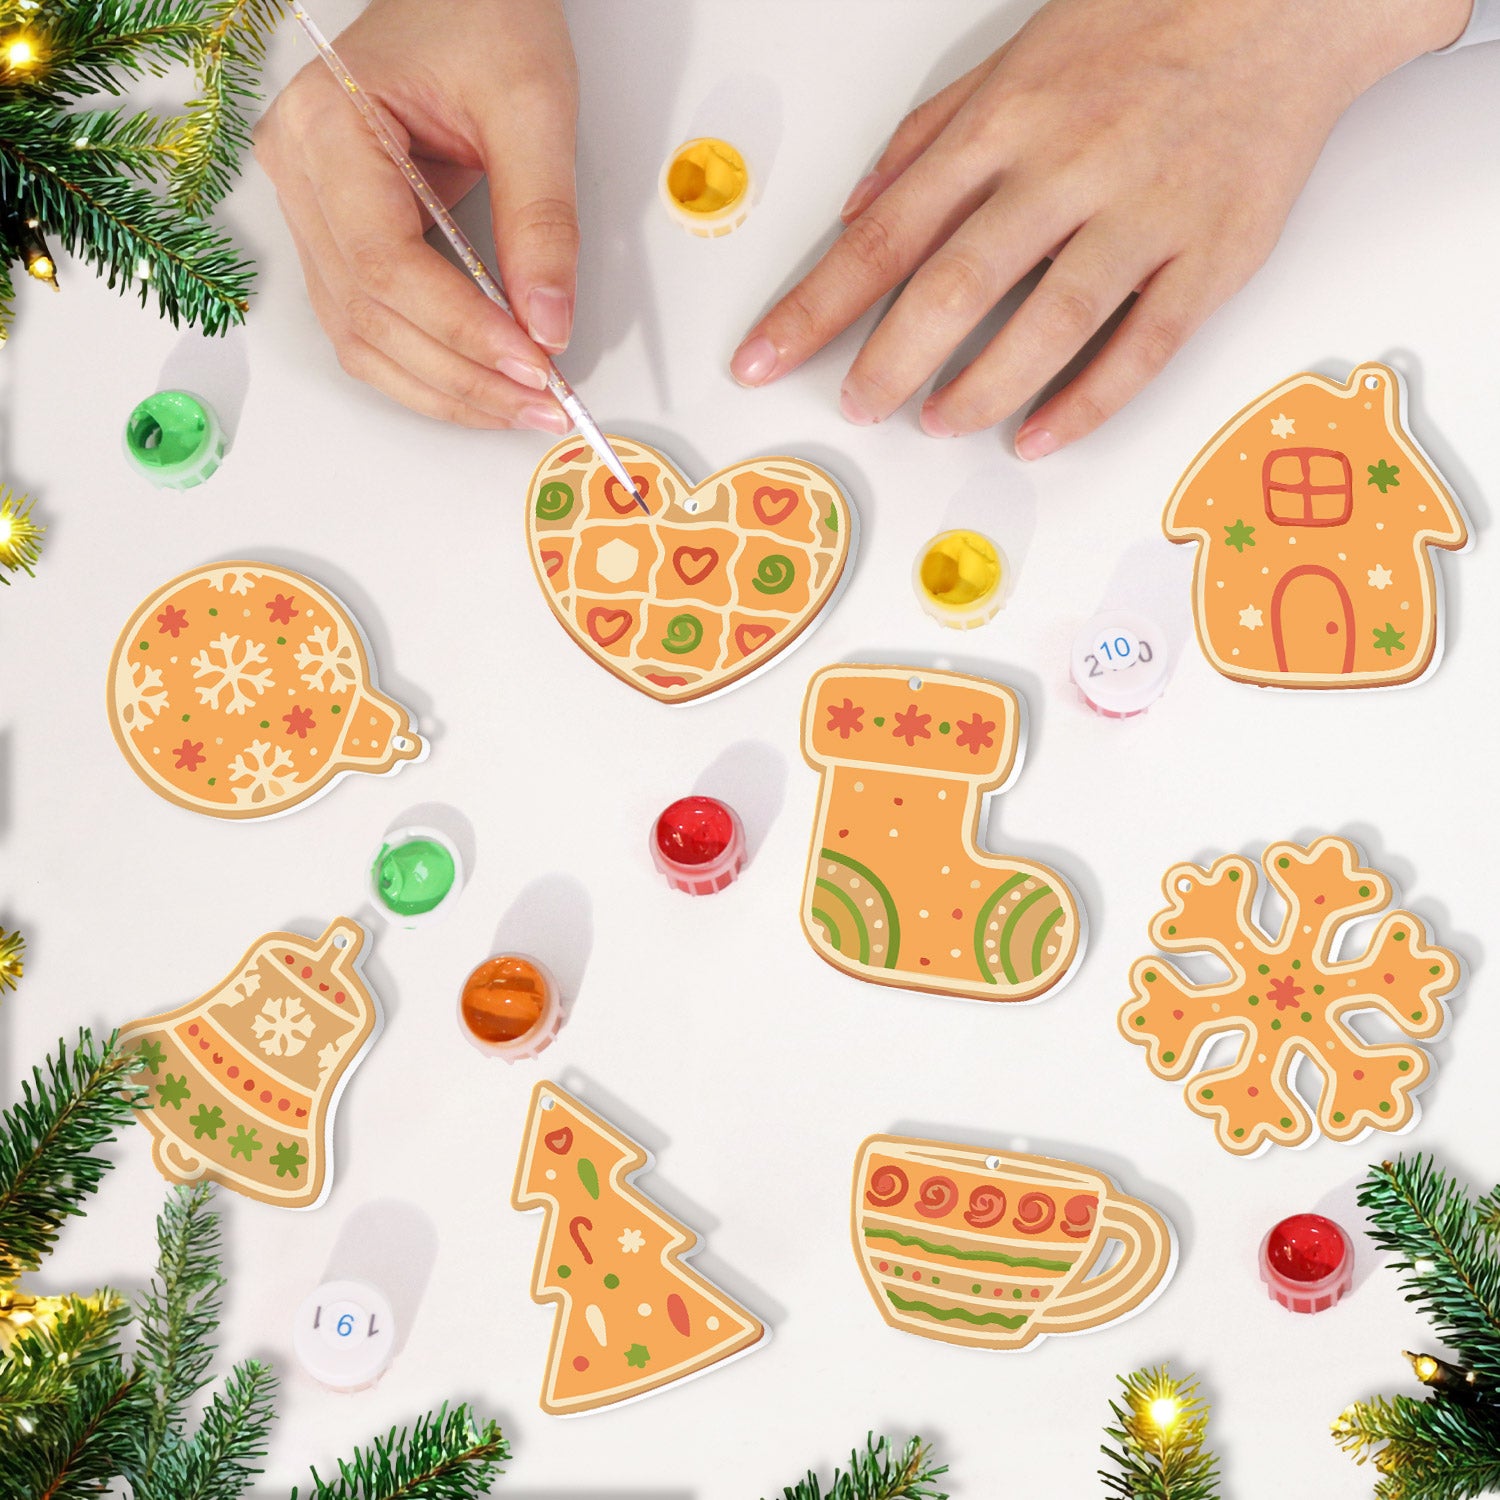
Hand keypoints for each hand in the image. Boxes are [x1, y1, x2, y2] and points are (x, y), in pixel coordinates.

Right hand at [254, 0, 577, 429]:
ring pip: (361, 338)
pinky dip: (428, 367)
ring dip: (445, 388)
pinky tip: (483, 384)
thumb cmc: (482, 16)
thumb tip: (548, 324)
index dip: (462, 332)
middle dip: (462, 376)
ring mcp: (308, 208)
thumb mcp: (532, 107)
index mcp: (327, 126)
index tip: (534, 366)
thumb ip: (542, 221)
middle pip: (370, 316)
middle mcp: (298, 172)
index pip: (387, 265)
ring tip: (521, 406)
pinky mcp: (336, 235)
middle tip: (543, 404)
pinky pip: (369, 326)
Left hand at [731, 0, 1470, 456]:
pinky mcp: (1211, 255)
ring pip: (1048, 323)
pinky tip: (1037, 435)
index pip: (885, 235)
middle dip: (888, 360)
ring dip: (981, 388)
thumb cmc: (1141, 25)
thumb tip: (856, 212)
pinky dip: (1084, 401)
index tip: (764, 357)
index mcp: (1005, 124)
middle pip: (954, 286)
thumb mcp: (1013, 59)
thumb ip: (928, 139)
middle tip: (855, 406)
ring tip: (937, 421)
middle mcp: (1068, 169)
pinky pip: (1141, 347)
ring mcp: (1144, 214)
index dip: (815, 306)